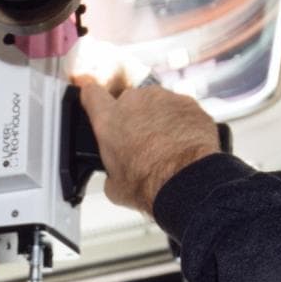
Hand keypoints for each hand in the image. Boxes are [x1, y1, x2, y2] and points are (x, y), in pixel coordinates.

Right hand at [76, 77, 221, 213]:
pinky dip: (181, 123)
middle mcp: (134, 101)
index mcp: (109, 119)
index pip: (91, 94)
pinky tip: (185, 144)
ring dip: (158, 119)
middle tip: (140, 142)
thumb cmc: (149, 183)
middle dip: (133, 116)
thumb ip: (111, 171)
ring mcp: (164, 98)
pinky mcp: (189, 102)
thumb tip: (116, 175)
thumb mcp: (115, 187)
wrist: (188, 181)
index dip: (94, 99)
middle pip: (128, 101)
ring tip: (166, 147)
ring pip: (156, 104)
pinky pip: (180, 110)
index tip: (96, 104)